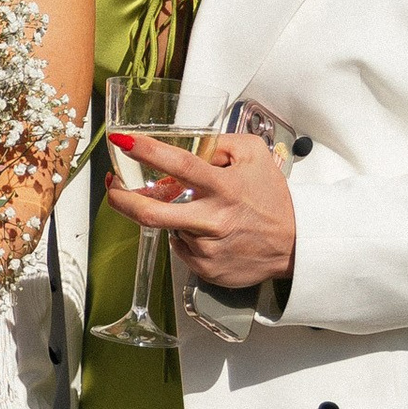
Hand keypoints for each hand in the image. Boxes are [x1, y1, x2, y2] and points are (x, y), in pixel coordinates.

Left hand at [105, 127, 295, 293]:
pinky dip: (185, 236)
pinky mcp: (205, 268)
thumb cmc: (274, 200)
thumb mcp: (255, 155)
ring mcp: (206, 247)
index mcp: (223, 187)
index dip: (145, 151)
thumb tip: (192, 139)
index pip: (178, 165)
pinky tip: (206, 231)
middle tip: (112, 187)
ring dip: (169, 216)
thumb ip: (222, 141)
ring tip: (194, 210)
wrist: (295, 244)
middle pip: (150, 213)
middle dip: (120, 199)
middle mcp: (212, 219)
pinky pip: (180, 248)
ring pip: (167, 228)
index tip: (122, 142)